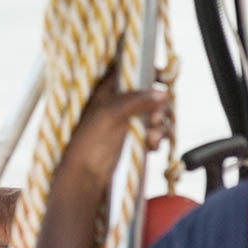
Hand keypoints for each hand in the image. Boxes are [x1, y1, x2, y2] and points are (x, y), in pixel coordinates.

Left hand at [57, 72, 169, 187]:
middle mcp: (121, 103)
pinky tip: (151, 146)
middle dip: (158, 107)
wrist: (86, 176)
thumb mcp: (111, 115)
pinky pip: (156, 132)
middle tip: (154, 120)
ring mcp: (129, 121)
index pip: (132, 71)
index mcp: (109, 90)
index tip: (162, 77)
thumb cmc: (90, 142)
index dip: (148, 71)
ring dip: (159, 126)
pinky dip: (157, 138)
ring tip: (151, 139)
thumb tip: (162, 93)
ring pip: (156, 114)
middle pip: (151, 94)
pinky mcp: (136, 138)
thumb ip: (137, 101)